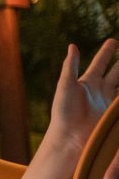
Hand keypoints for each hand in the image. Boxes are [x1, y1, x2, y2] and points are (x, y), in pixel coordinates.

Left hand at [50, 40, 117, 157]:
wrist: (71, 137)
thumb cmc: (64, 112)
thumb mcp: (66, 86)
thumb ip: (71, 67)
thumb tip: (72, 46)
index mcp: (88, 82)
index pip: (100, 63)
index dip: (107, 52)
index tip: (113, 41)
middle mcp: (100, 91)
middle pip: (116, 72)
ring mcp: (109, 102)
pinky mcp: (114, 113)